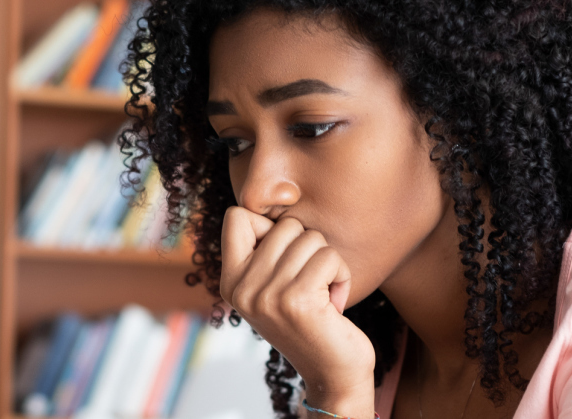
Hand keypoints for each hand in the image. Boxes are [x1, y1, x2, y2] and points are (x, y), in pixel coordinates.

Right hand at [219, 206, 375, 415]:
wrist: (332, 372)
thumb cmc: (310, 320)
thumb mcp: (272, 287)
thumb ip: (264, 252)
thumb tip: (267, 199)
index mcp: (230, 281)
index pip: (237, 216)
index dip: (269, 226)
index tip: (284, 258)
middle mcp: (242, 288)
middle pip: (284, 224)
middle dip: (308, 247)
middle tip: (310, 282)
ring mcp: (267, 295)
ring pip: (310, 238)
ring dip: (328, 263)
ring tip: (323, 293)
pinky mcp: (298, 301)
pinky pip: (329, 257)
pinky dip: (342, 275)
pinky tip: (335, 302)